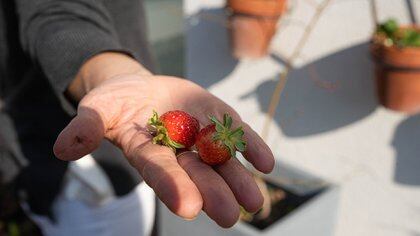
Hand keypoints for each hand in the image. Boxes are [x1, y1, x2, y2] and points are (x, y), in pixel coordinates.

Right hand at [54, 55, 273, 227]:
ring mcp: (202, 137)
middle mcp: (179, 152)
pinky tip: (265, 163)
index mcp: (150, 154)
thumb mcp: (97, 109)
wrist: (143, 90)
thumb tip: (63, 149)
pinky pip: (237, 135)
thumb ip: (86, 128)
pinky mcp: (218, 120)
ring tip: (254, 202)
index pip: (161, 173)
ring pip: (222, 162)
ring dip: (239, 180)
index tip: (188, 207)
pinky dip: (251, 148)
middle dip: (212, 193)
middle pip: (197, 174)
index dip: (173, 187)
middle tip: (229, 216)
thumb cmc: (117, 103)